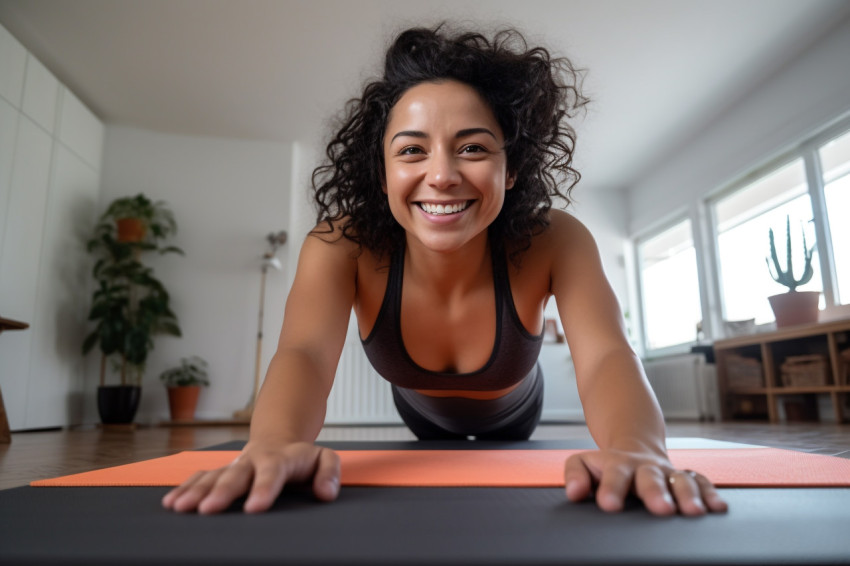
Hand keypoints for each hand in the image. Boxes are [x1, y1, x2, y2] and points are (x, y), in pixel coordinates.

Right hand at [161, 442, 339, 513]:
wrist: (279, 440)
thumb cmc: (302, 458)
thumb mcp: (324, 459)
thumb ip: (329, 473)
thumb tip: (327, 493)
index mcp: (280, 458)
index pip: (272, 472)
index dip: (263, 488)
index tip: (254, 508)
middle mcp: (253, 460)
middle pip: (236, 474)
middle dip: (221, 491)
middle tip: (208, 509)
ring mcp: (235, 465)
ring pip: (214, 475)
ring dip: (196, 491)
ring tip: (181, 508)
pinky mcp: (221, 471)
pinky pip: (201, 477)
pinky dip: (186, 488)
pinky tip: (171, 503)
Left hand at [563, 449, 727, 515]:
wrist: (633, 446)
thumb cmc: (606, 465)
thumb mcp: (584, 463)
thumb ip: (575, 475)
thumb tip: (574, 492)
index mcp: (618, 464)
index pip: (614, 475)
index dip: (612, 489)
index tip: (609, 505)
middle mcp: (645, 467)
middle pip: (651, 477)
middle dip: (657, 492)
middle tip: (661, 508)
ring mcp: (667, 472)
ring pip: (680, 480)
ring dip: (688, 494)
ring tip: (693, 511)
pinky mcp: (684, 477)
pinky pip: (701, 482)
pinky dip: (710, 493)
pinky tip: (717, 507)